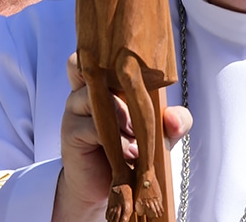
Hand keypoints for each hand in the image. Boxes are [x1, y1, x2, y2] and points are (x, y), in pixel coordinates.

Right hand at [52, 54, 192, 221]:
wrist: (109, 188)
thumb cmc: (130, 152)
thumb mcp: (157, 136)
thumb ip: (171, 123)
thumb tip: (175, 119)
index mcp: (104, 84)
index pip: (97, 56)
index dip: (107, 56)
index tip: (131, 71)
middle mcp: (84, 91)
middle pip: (88, 69)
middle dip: (118, 88)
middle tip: (138, 114)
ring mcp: (74, 109)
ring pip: (95, 97)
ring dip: (122, 118)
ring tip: (136, 141)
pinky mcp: (71, 132)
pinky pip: (92, 127)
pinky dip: (116, 141)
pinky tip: (128, 155)